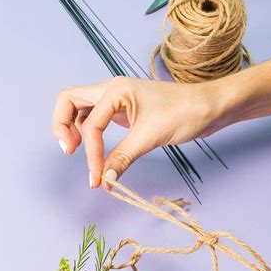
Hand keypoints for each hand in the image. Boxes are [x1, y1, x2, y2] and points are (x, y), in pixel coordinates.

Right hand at [52, 77, 222, 189]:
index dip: (91, 154)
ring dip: (74, 130)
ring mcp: (117, 100)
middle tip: (69, 151)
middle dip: (62, 125)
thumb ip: (123, 158)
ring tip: (78, 153)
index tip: (98, 179)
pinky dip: (92, 135)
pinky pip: (97, 120)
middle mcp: (112, 90)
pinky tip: (99, 153)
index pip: (90, 125)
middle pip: (69, 100)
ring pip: (81, 110)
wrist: (209, 107)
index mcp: (115, 90)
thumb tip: (104, 181)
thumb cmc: (184, 113)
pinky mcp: (125, 112)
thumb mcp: (151, 138)